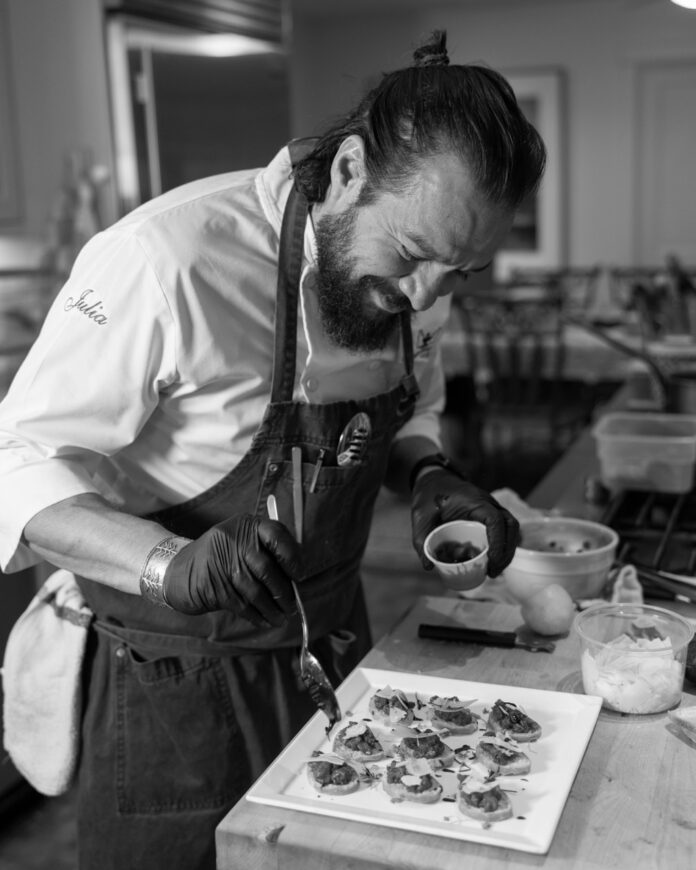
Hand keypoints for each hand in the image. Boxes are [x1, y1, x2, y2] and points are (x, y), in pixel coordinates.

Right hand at [163, 514, 299, 625]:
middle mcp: (233, 540)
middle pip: (267, 568)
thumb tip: (296, 578)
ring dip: (272, 608)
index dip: (291, 556)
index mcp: (246, 525)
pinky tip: (265, 621)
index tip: (299, 576)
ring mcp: (220, 562)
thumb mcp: (240, 543)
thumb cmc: (220, 559)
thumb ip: (266, 552)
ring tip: (281, 618)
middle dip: (284, 592)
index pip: (276, 535)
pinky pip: (242, 604)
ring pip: (255, 590)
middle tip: (292, 606)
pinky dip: (257, 616)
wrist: (177, 570)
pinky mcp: (212, 585)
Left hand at [411, 469, 519, 576]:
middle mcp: (488, 503)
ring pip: (511, 528)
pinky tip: (492, 562)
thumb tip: (429, 567)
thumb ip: (421, 540)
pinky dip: (502, 546)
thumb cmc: (428, 496)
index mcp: (474, 501)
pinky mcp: (490, 514)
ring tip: (493, 571)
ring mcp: (492, 507)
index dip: (498, 542)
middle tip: (493, 572)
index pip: (496, 520)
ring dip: (507, 551)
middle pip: (511, 526)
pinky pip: (504, 529)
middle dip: (506, 552)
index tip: (491, 561)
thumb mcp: (420, 517)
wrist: (434, 479)